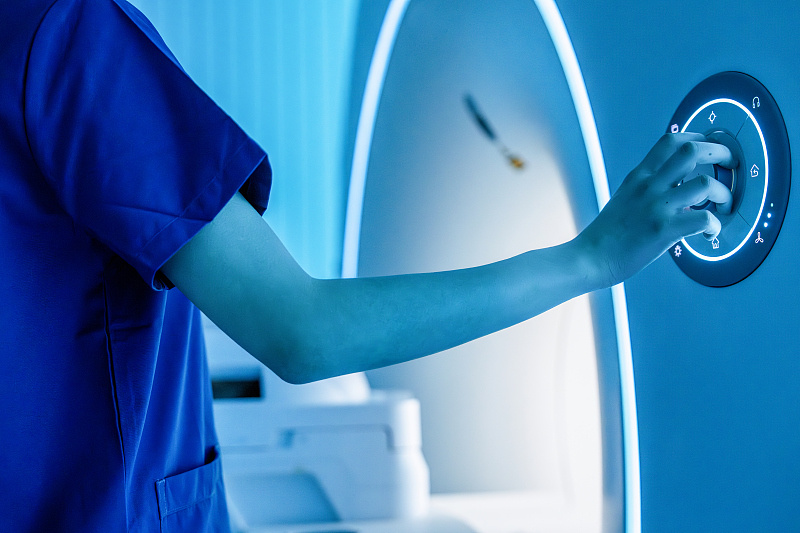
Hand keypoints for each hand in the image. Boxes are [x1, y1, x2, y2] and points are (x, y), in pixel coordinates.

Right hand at [576, 133, 734, 287]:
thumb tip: (677, 189)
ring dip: (724, 193)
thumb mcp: (624, 198)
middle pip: (692, 150)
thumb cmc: (606, 235)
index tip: (710, 146)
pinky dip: (714, 226)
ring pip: (706, 182)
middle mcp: (649, 186)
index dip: (697, 137)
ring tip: (723, 205)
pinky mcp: (664, 230)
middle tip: (730, 165)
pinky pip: (704, 219)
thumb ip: (648, 188)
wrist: (591, 257)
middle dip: (721, 152)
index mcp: (639, 177)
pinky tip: (709, 233)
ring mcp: (657, 207)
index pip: (671, 140)